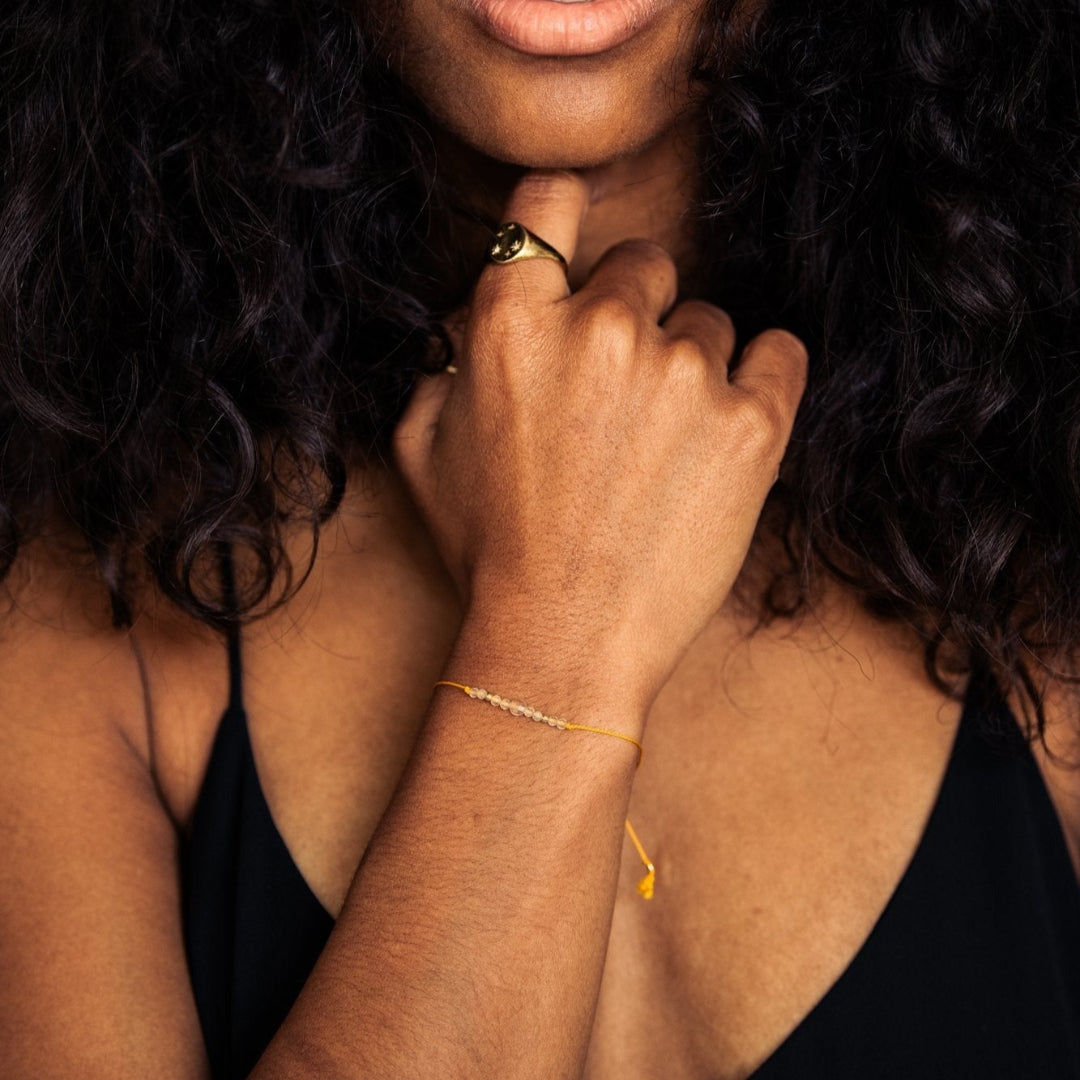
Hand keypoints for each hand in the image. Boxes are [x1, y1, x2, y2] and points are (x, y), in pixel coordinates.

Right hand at [395, 171, 806, 712]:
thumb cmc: (491, 550)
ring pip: (709, 322)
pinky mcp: (753, 421)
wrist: (563, 641)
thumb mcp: (424, 449)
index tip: (581, 247)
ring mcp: (684, 371)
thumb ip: (447, 362)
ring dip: (692, 366)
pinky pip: (779, 353)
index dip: (565, 214)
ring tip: (665, 447)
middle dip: (635, 313)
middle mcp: (602, 325)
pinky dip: (761, 381)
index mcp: (514, 321)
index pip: (548, 199)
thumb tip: (479, 320)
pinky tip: (728, 428)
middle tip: (623, 394)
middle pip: (645, 264)